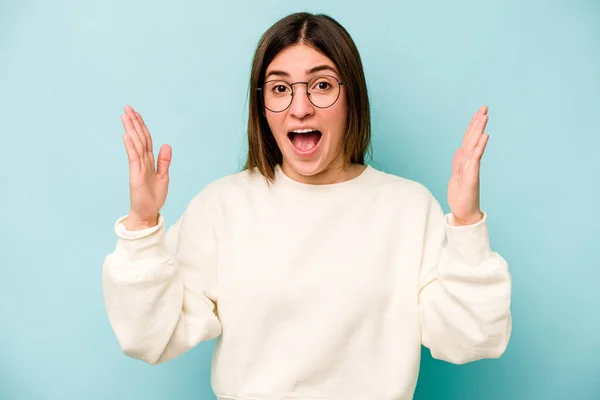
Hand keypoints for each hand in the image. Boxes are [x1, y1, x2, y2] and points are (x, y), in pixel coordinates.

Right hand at [121, 105, 171, 229]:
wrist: (148, 212)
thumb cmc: (154, 197)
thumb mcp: (164, 176)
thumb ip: (164, 161)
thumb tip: (166, 144)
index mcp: (149, 161)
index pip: (146, 139)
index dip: (142, 125)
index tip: (136, 113)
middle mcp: (142, 161)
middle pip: (139, 138)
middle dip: (133, 122)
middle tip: (127, 107)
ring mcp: (138, 167)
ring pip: (135, 144)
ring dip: (131, 130)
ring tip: (125, 116)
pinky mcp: (136, 175)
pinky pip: (133, 158)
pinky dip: (130, 146)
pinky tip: (127, 135)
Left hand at [448, 105, 489, 225]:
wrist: (463, 214)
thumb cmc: (461, 197)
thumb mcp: (455, 177)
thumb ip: (458, 163)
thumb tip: (460, 150)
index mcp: (465, 162)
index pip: (469, 140)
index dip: (472, 126)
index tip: (478, 113)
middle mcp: (470, 163)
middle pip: (473, 139)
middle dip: (478, 123)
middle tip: (485, 107)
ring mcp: (471, 169)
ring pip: (475, 146)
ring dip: (479, 130)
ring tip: (484, 116)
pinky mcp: (471, 177)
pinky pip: (475, 159)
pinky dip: (480, 147)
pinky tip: (484, 136)